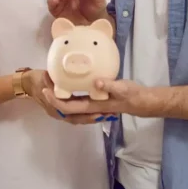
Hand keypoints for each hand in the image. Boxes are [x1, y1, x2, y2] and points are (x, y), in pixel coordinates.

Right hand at [23, 70, 111, 123]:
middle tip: (109, 115)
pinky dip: (87, 114)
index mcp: (54, 107)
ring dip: (91, 117)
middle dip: (93, 118)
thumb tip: (63, 76)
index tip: (99, 112)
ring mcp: (60, 113)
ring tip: (107, 114)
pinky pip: (76, 115)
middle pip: (78, 119)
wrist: (27, 83)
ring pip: (78, 118)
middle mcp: (58, 113)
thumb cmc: (36, 80)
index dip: (85, 115)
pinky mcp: (63, 110)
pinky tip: (97, 110)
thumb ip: (54, 79)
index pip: (73, 114)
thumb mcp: (44, 77)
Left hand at [42, 79, 157, 118]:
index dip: (55, 100)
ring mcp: (92, 105)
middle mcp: (89, 108)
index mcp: (93, 106)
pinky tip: (68, 83)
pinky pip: (77, 100)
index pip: (69, 108)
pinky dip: (68, 93)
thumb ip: (110, 86)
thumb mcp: (123, 89)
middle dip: (53, 96)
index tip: (45, 90)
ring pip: (70, 104)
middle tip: (45, 81)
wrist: (142, 102)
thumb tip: (95, 82)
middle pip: (65, 107)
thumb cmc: (133, 96)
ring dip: (59, 95)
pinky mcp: (95, 100)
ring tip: (52, 81)